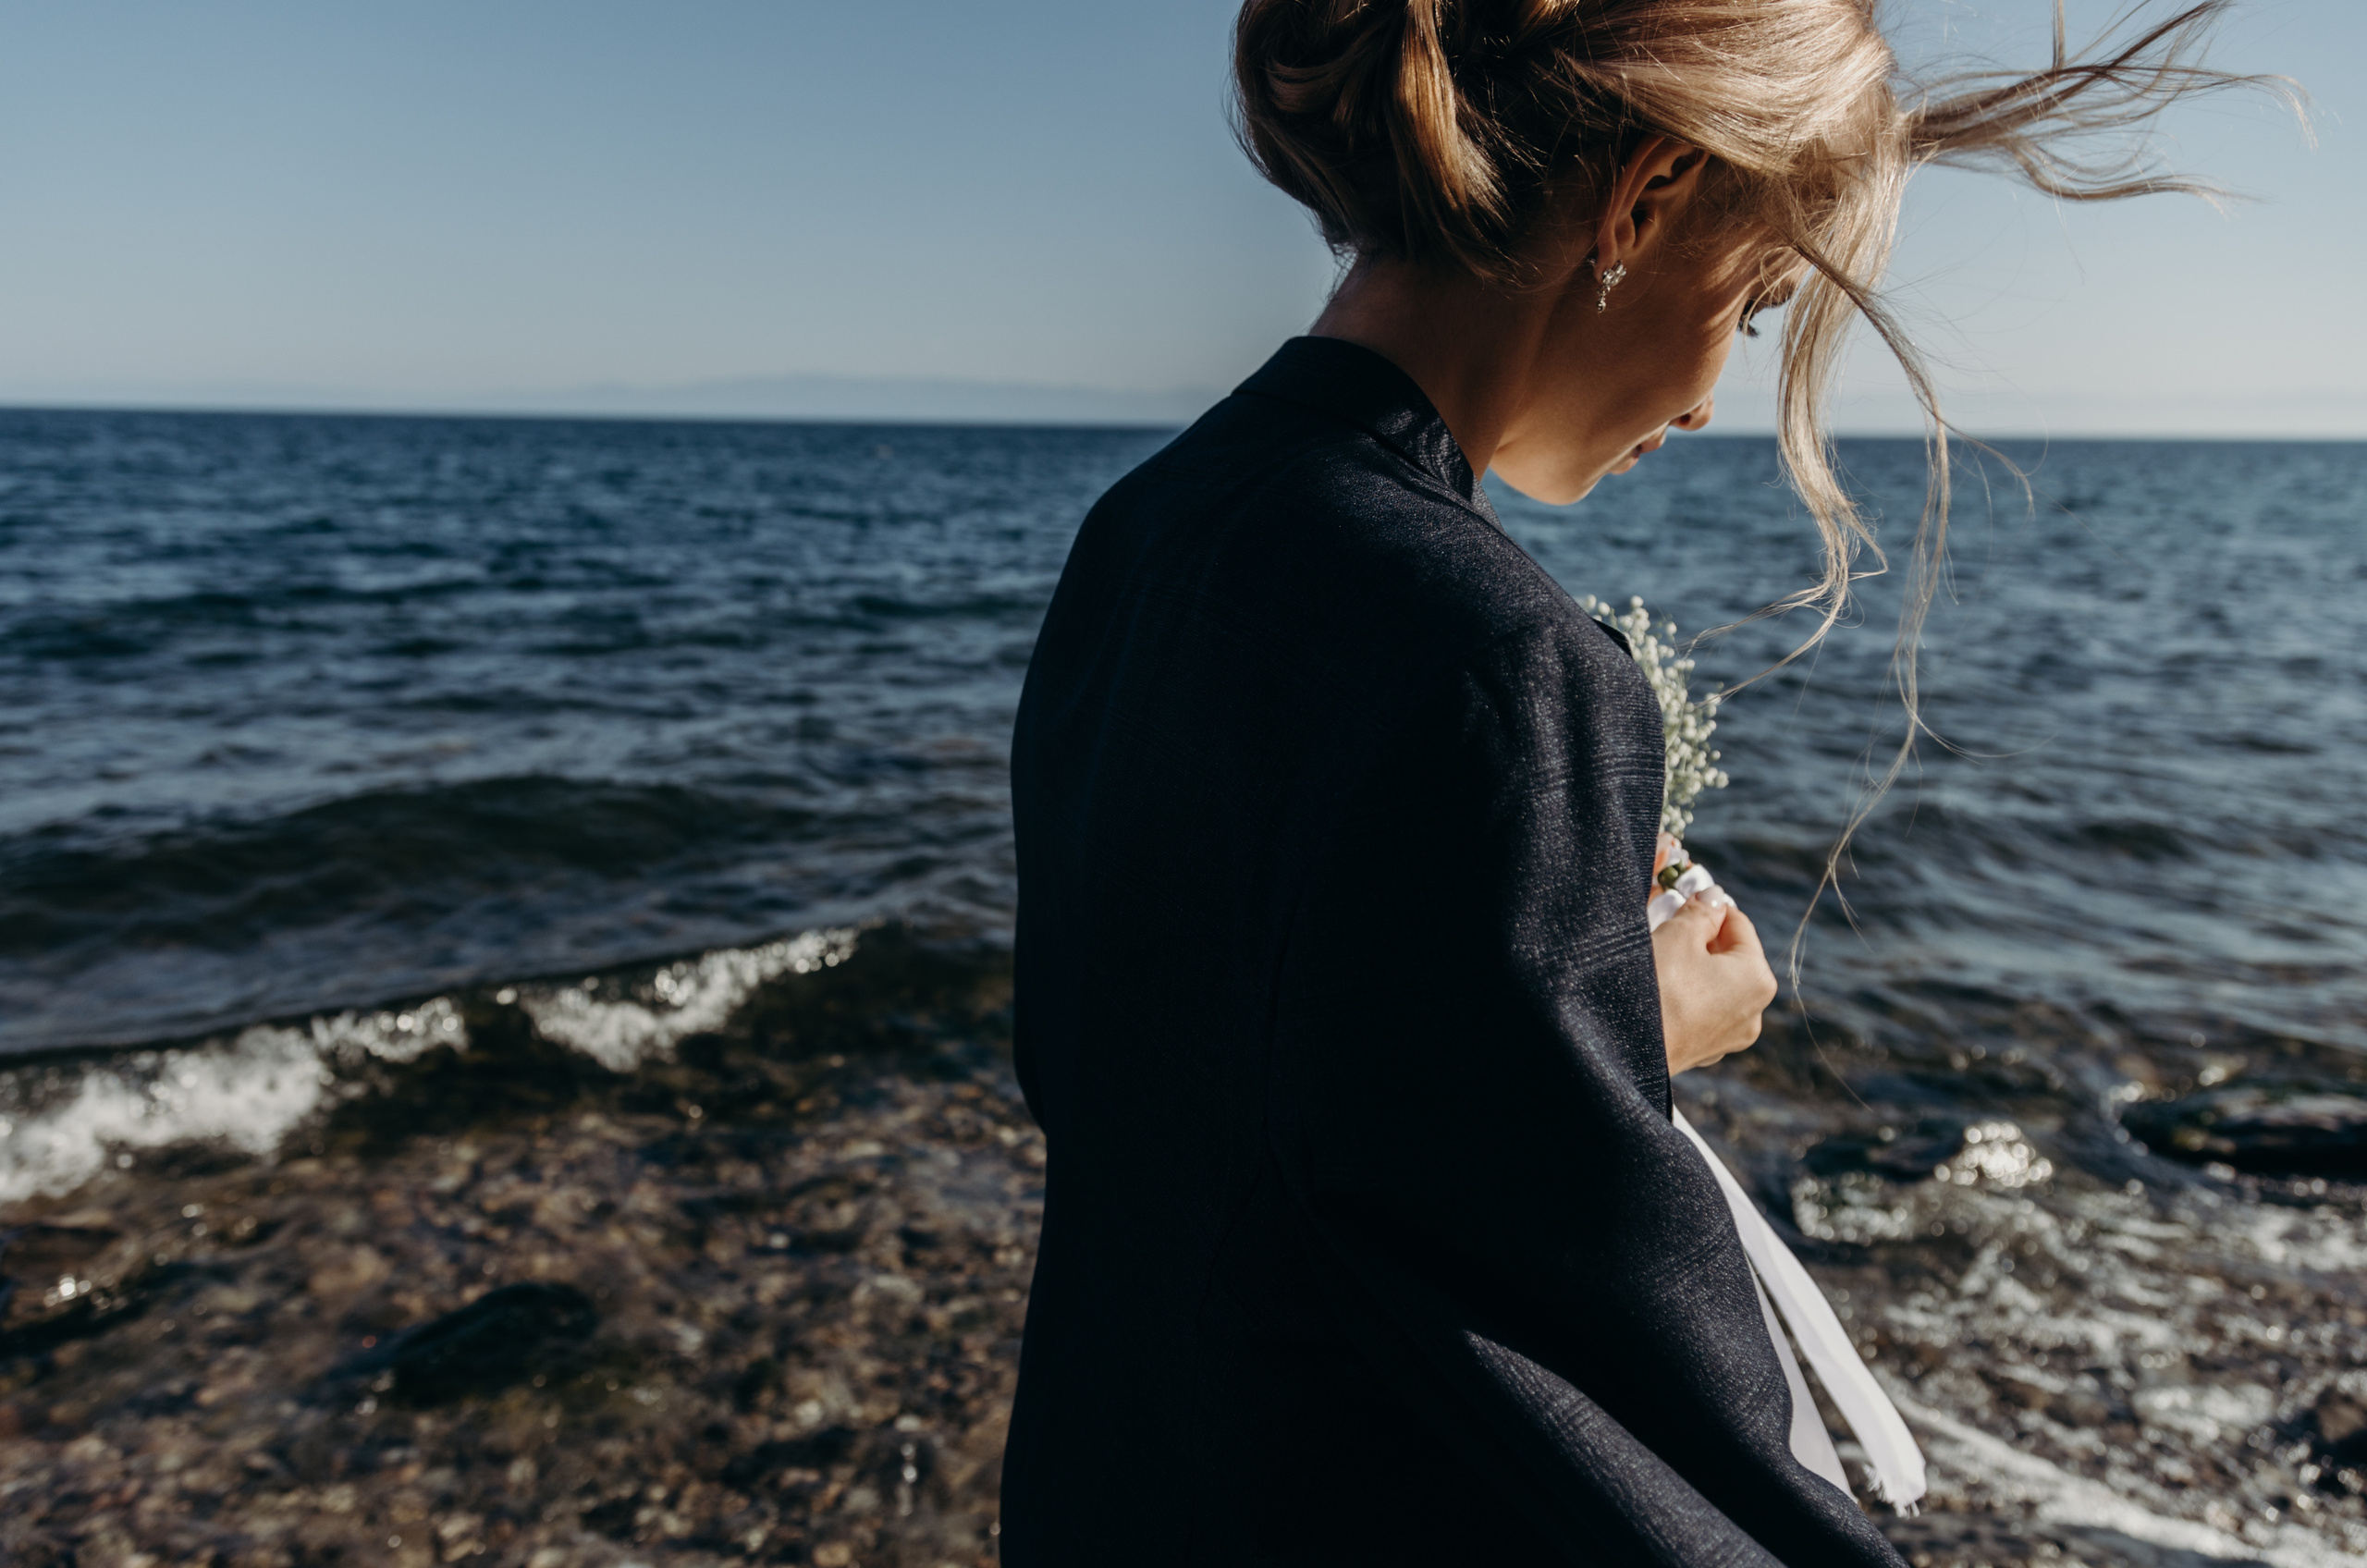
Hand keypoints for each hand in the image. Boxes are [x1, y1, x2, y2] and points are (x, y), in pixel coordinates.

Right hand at [1653, 893, 1774, 1075]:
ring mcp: (1731, 1035)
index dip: (1708, 906)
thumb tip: (1713, 897)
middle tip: (1667, 926)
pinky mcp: (1706, 1050)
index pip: (1738, 923)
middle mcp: (1755, 1011)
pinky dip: (1686, 994)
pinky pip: (1702, 1009)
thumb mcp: (1679, 933)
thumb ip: (1701, 909)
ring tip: (1661, 957)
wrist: (1625, 1049)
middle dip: (1700, 938)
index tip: (1683, 898)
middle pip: (1729, 955)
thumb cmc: (1657, 989)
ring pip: (1715, 983)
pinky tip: (1661, 988)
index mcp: (1758, 978)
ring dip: (1692, 966)